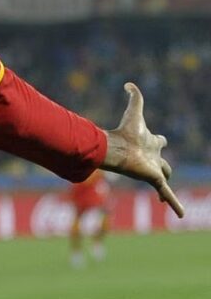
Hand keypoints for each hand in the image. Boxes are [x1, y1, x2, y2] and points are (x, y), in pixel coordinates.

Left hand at [101, 83, 183, 217]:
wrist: (116, 149)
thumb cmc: (125, 132)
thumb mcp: (135, 111)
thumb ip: (134, 96)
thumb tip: (128, 83)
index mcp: (150, 143)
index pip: (160, 141)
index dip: (161, 140)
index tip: (162, 140)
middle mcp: (153, 157)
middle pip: (163, 163)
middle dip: (164, 165)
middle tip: (163, 171)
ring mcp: (154, 169)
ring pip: (164, 180)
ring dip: (165, 189)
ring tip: (167, 200)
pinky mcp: (154, 180)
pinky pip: (167, 194)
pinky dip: (175, 204)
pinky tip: (181, 215)